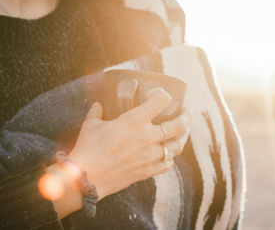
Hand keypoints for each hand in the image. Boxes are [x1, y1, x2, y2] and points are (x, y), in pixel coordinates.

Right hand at [69, 87, 190, 200]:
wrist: (86, 178)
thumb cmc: (88, 149)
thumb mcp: (91, 124)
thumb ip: (97, 112)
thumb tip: (99, 105)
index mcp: (135, 121)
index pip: (162, 100)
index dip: (163, 94)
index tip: (159, 95)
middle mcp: (147, 137)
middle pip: (179, 124)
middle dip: (186, 115)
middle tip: (188, 110)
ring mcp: (150, 156)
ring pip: (178, 145)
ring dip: (184, 136)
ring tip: (184, 130)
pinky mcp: (147, 171)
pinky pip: (167, 163)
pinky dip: (171, 157)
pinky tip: (169, 153)